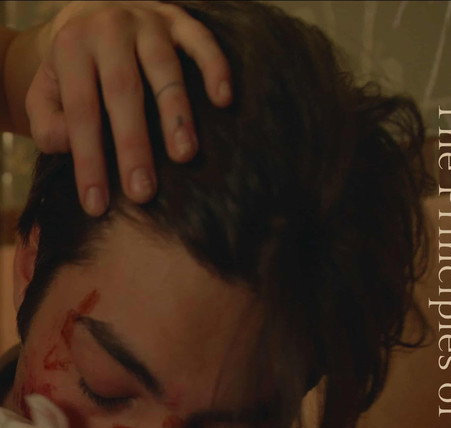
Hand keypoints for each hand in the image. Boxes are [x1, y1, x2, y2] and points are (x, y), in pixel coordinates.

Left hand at [25, 1, 231, 214]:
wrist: (96, 9)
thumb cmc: (75, 68)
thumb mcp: (46, 92)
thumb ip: (48, 121)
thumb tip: (70, 144)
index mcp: (72, 48)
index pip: (81, 111)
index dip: (88, 159)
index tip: (97, 204)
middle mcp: (109, 29)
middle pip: (122, 90)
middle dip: (133, 144)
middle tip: (142, 191)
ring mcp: (148, 22)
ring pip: (164, 68)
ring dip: (176, 113)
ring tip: (184, 155)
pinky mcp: (179, 20)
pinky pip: (201, 40)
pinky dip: (214, 67)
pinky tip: (222, 99)